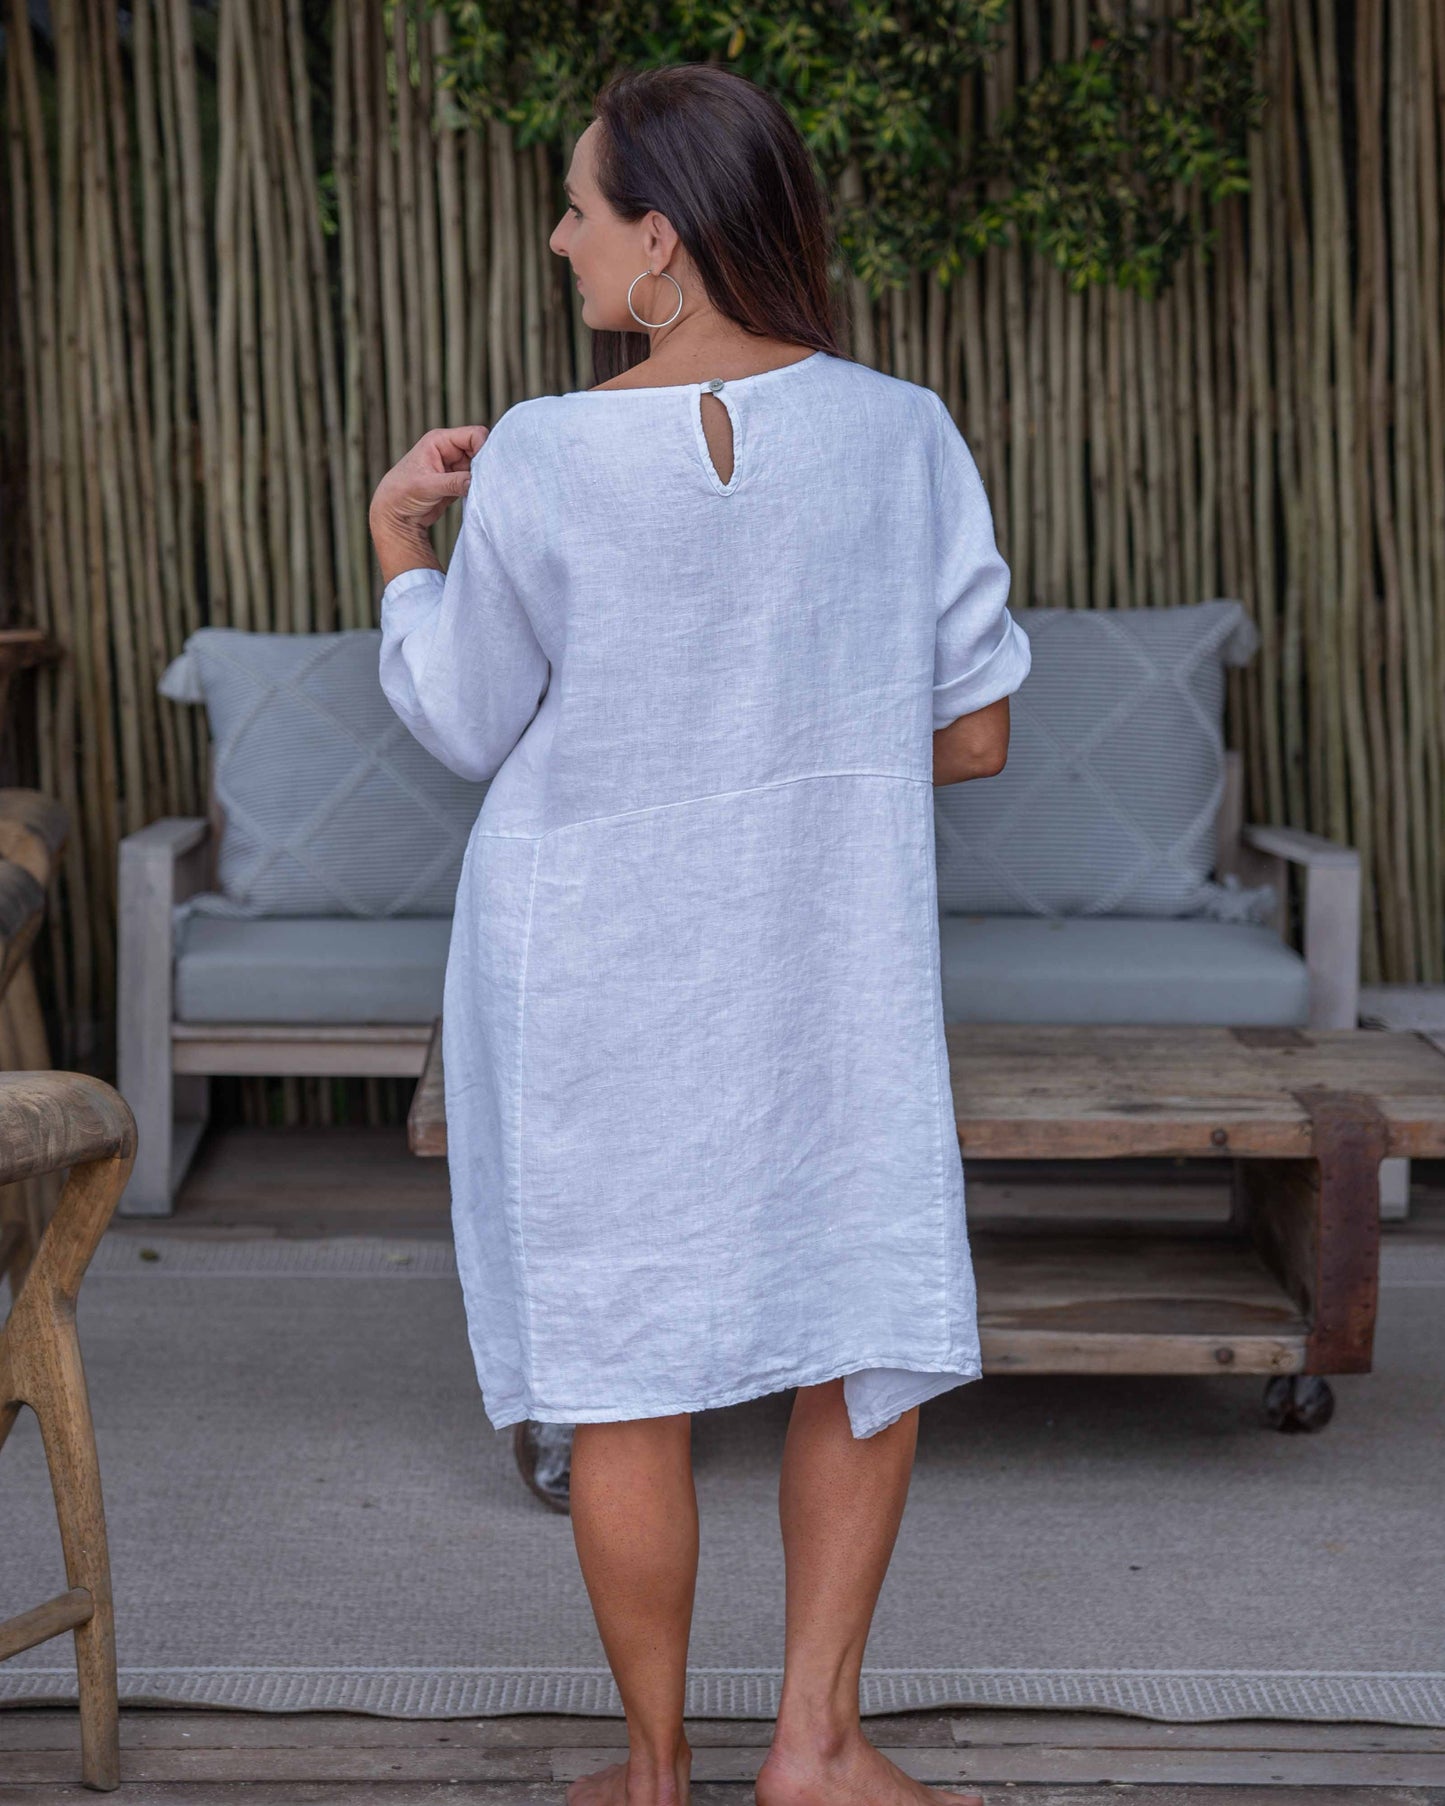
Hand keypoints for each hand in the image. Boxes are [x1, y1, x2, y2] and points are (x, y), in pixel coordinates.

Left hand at [369, 424, 487, 583]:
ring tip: (478, 491)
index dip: (484, 448)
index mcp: (440, 440)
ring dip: (482, 478)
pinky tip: (476, 497)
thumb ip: (454, 482)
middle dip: (485, 464)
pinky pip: (477, 480)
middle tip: (484, 482)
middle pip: (480, 449)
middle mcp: (449, 450)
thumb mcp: (427, 486)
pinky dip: (479, 488)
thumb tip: (479, 482)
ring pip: (480, 466)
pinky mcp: (457, 482)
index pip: (474, 435)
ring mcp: (454, 466)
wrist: (396, 515)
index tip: (486, 469)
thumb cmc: (402, 493)